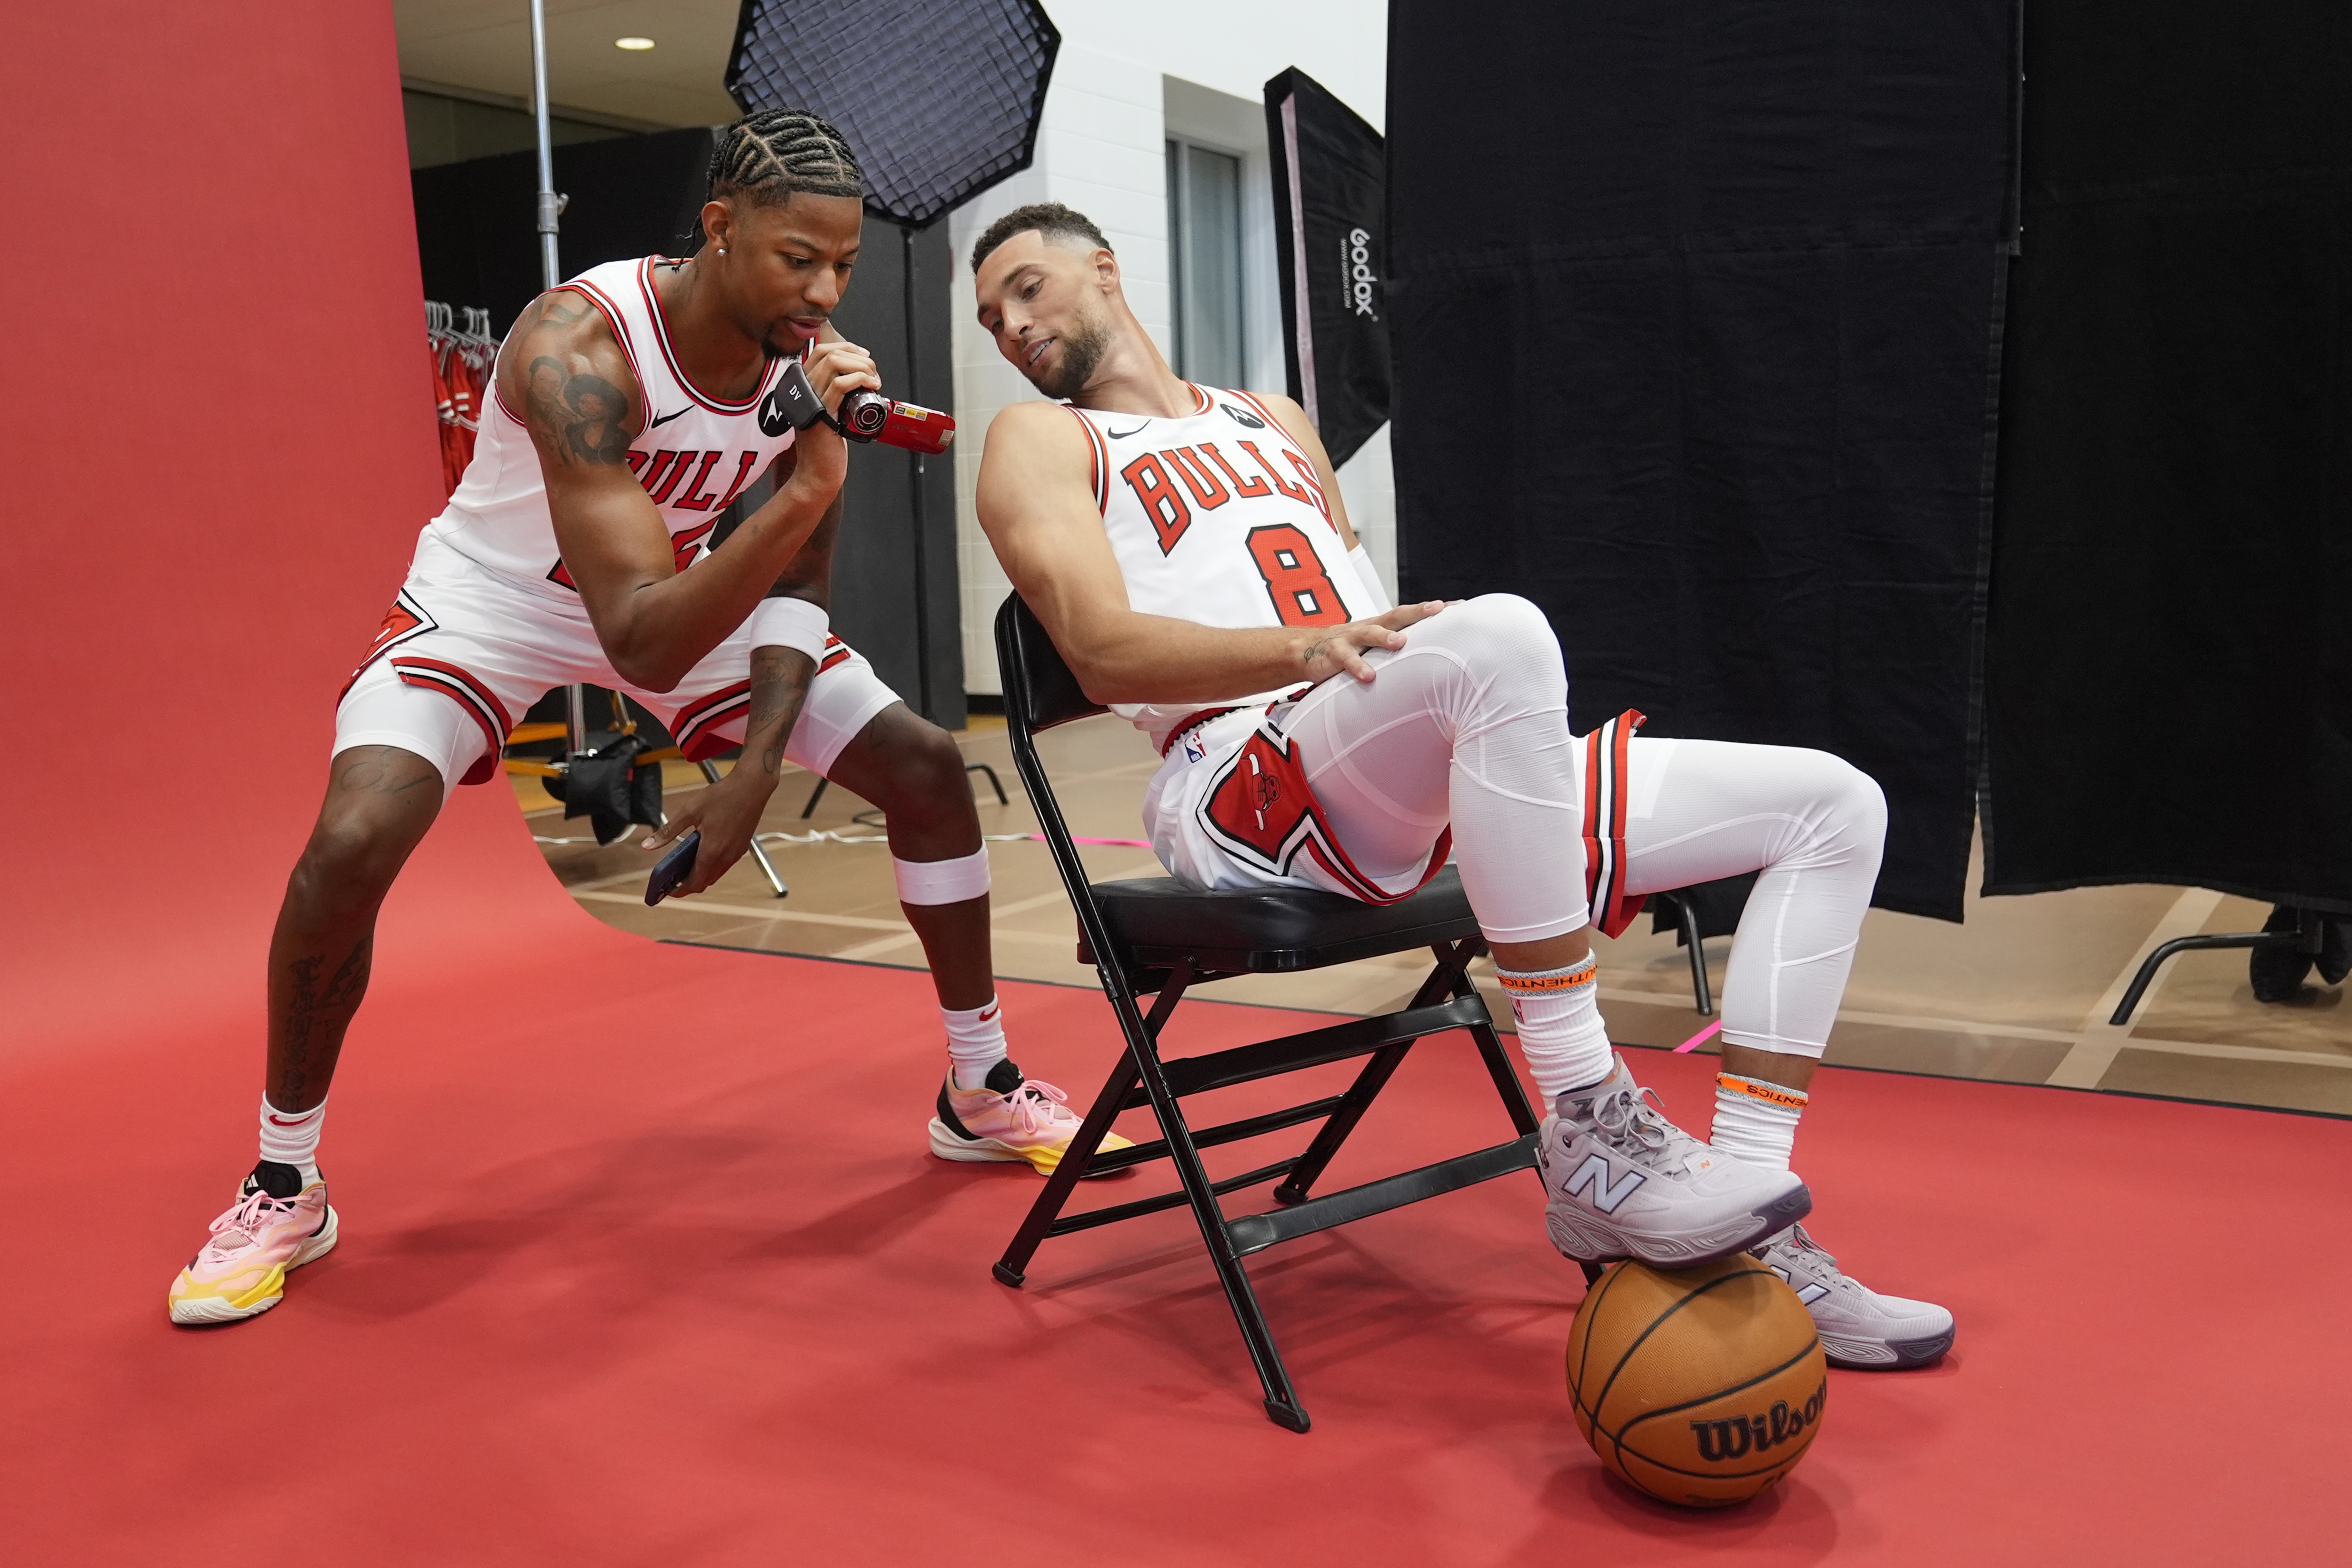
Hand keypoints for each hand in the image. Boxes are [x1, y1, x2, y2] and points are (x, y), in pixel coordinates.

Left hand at [640, 763, 777, 896]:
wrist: (752, 787)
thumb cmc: (722, 796)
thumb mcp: (689, 811)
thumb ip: (668, 831)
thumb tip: (648, 845)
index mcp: (711, 851)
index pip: (695, 882)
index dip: (680, 890)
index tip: (668, 891)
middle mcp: (726, 857)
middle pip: (705, 882)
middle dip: (689, 884)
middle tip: (673, 879)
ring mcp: (736, 853)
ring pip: (716, 874)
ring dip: (701, 875)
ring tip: (685, 865)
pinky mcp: (741, 847)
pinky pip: (724, 864)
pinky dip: (712, 866)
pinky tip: (703, 851)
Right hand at [780, 339, 880, 500]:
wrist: (817, 475)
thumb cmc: (825, 448)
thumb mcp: (828, 414)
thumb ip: (833, 397)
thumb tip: (856, 381)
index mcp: (803, 387)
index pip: (820, 352)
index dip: (846, 348)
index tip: (865, 357)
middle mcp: (802, 390)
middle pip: (828, 354)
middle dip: (857, 357)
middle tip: (873, 372)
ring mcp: (810, 401)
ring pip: (834, 364)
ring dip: (861, 367)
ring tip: (875, 380)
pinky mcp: (821, 415)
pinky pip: (839, 385)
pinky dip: (860, 379)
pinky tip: (872, 386)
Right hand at [1299, 601, 1448, 682]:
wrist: (1303, 649)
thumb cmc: (1347, 648)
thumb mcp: (1374, 646)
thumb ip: (1397, 648)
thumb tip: (1431, 656)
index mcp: (1381, 625)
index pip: (1411, 614)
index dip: (1434, 610)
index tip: (1461, 606)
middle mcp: (1368, 627)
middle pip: (1395, 615)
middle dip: (1417, 611)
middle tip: (1438, 609)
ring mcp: (1350, 638)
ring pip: (1369, 634)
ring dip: (1385, 637)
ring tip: (1401, 642)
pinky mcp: (1333, 653)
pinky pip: (1346, 659)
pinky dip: (1357, 667)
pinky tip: (1369, 677)